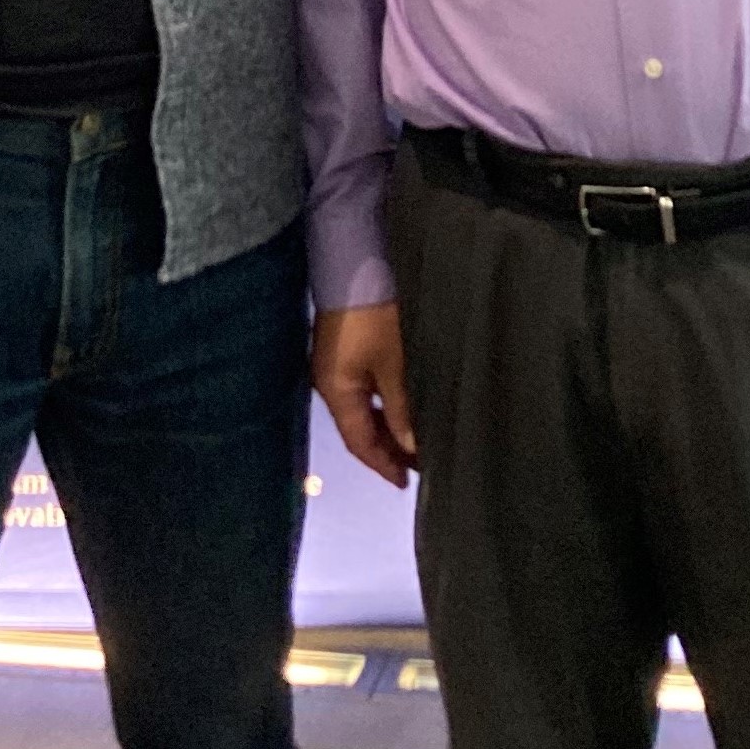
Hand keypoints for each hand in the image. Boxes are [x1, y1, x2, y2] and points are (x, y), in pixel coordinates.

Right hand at [311, 303, 416, 486]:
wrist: (353, 265)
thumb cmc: (375, 316)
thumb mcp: (394, 364)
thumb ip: (401, 408)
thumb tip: (410, 447)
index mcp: (337, 392)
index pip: (360, 442)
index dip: (383, 464)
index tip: (406, 483)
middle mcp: (329, 385)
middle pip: (358, 429)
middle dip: (387, 450)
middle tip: (419, 466)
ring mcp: (333, 369)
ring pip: (361, 412)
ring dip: (386, 429)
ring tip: (415, 443)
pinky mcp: (340, 354)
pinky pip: (360, 393)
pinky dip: (381, 407)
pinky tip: (401, 411)